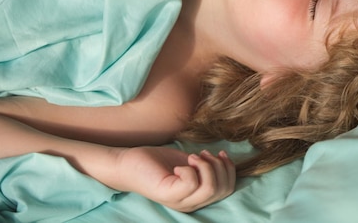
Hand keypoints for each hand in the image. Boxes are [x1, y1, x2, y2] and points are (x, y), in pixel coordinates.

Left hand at [113, 146, 235, 211]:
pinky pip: (191, 182)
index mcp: (198, 197)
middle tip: (202, 154)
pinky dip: (190, 168)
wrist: (128, 163)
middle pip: (223, 188)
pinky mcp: (168, 194)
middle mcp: (191, 203)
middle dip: (219, 165)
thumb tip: (224, 160)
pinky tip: (179, 165)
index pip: (228, 189)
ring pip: (210, 187)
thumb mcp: (189, 164)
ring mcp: (179, 201)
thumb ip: (206, 166)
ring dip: (205, 165)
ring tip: (191, 157)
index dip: (229, 168)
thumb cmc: (157, 162)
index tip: (218, 153)